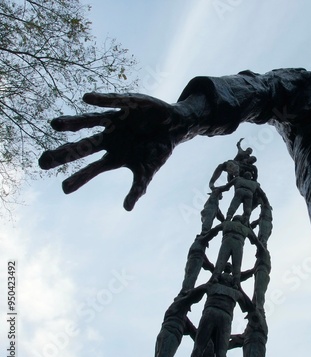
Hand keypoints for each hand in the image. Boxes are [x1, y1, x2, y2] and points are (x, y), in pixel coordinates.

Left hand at [39, 92, 181, 210]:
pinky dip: (101, 100)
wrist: (174, 127)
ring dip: (74, 123)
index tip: (64, 189)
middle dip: (65, 154)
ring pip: (90, 122)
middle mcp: (109, 138)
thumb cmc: (158, 150)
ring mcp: (115, 121)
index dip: (79, 177)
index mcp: (114, 156)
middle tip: (43, 161)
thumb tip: (126, 209)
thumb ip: (137, 188)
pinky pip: (112, 102)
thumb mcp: (148, 171)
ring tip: (55, 125)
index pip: (92, 168)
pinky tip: (87, 99)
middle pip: (83, 146)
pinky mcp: (126, 104)